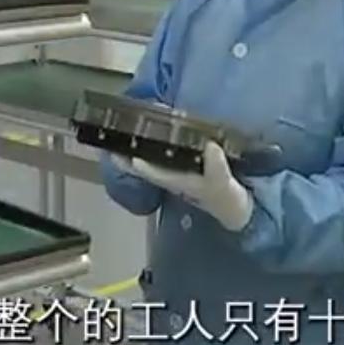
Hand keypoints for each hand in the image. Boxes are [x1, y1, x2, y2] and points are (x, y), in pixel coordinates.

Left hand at [127, 140, 253, 231]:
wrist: (235, 210)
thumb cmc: (227, 199)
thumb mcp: (224, 185)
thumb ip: (218, 168)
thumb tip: (210, 145)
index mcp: (180, 182)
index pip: (153, 173)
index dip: (137, 165)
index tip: (120, 154)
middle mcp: (173, 178)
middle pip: (144, 167)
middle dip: (126, 157)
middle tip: (108, 141)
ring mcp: (177, 174)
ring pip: (150, 162)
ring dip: (137, 150)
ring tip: (121, 135)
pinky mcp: (184, 169)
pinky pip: (163, 157)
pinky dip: (154, 146)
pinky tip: (151, 136)